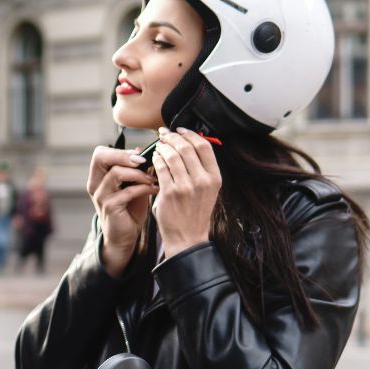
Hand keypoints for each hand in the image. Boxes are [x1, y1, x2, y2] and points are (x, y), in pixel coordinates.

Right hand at [87, 144, 158, 277]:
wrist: (124, 238)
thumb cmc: (129, 210)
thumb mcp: (132, 186)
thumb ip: (135, 170)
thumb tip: (143, 151)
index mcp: (98, 177)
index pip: (100, 153)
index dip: (119, 150)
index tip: (140, 155)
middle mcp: (95, 184)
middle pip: (101, 157)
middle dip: (124, 155)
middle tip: (143, 160)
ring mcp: (101, 196)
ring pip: (116, 173)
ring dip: (138, 173)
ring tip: (153, 178)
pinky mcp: (110, 207)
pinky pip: (127, 191)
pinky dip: (144, 188)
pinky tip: (155, 189)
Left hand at [151, 127, 221, 257]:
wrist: (187, 238)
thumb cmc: (195, 213)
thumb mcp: (207, 190)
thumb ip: (201, 169)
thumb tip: (188, 144)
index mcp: (215, 178)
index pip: (204, 146)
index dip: (191, 134)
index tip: (179, 129)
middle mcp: (203, 180)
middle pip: (187, 147)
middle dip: (173, 137)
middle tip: (163, 134)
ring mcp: (186, 186)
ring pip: (172, 155)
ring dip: (163, 146)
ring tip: (158, 145)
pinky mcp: (170, 193)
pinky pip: (161, 168)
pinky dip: (156, 159)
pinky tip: (154, 157)